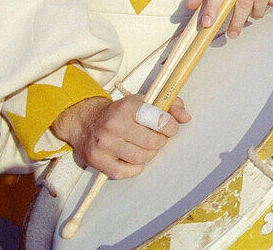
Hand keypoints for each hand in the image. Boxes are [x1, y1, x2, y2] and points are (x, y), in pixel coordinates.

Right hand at [50, 95, 189, 178]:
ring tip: (144, 147)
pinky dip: (135, 168)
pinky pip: (126, 172)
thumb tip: (186, 118)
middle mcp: (114, 124)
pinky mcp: (97, 160)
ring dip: (149, 155)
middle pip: (153, 142)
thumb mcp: (144, 101)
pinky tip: (132, 158)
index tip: (169, 128)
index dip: (171, 127)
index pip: (160, 120)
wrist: (86, 121)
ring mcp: (103, 144)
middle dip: (160, 142)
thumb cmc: (121, 113)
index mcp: (128, 107)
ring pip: (141, 158)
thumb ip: (170, 105)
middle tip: (156, 139)